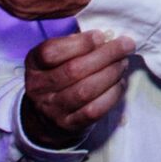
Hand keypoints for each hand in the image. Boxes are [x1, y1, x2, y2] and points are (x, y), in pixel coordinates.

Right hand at [20, 29, 133, 147]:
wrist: (46, 117)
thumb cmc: (58, 75)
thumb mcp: (56, 57)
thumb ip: (75, 44)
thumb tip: (106, 37)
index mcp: (34, 65)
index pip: (51, 52)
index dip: (80, 42)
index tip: (101, 36)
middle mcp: (39, 88)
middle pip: (73, 70)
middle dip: (105, 55)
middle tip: (126, 45)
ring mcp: (53, 109)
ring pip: (85, 91)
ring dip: (111, 73)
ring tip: (123, 62)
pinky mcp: (69, 125)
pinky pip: (95, 110)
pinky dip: (112, 94)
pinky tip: (120, 82)